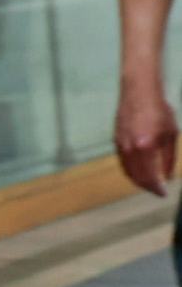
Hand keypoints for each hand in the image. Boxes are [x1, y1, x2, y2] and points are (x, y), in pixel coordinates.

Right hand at [114, 75, 178, 196]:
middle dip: (148, 187)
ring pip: (128, 172)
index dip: (157, 188)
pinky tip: (140, 170)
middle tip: (157, 190)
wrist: (139, 92)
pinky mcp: (116, 142)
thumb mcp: (171, 134)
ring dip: (139, 180)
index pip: (150, 176)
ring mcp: (121, 146)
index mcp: (145, 147)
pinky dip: (132, 170)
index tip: (164, 194)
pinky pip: (123, 163)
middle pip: (137, 178)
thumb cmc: (159, 110)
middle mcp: (130, 150)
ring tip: (149, 183)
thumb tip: (167, 176)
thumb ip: (169, 158)